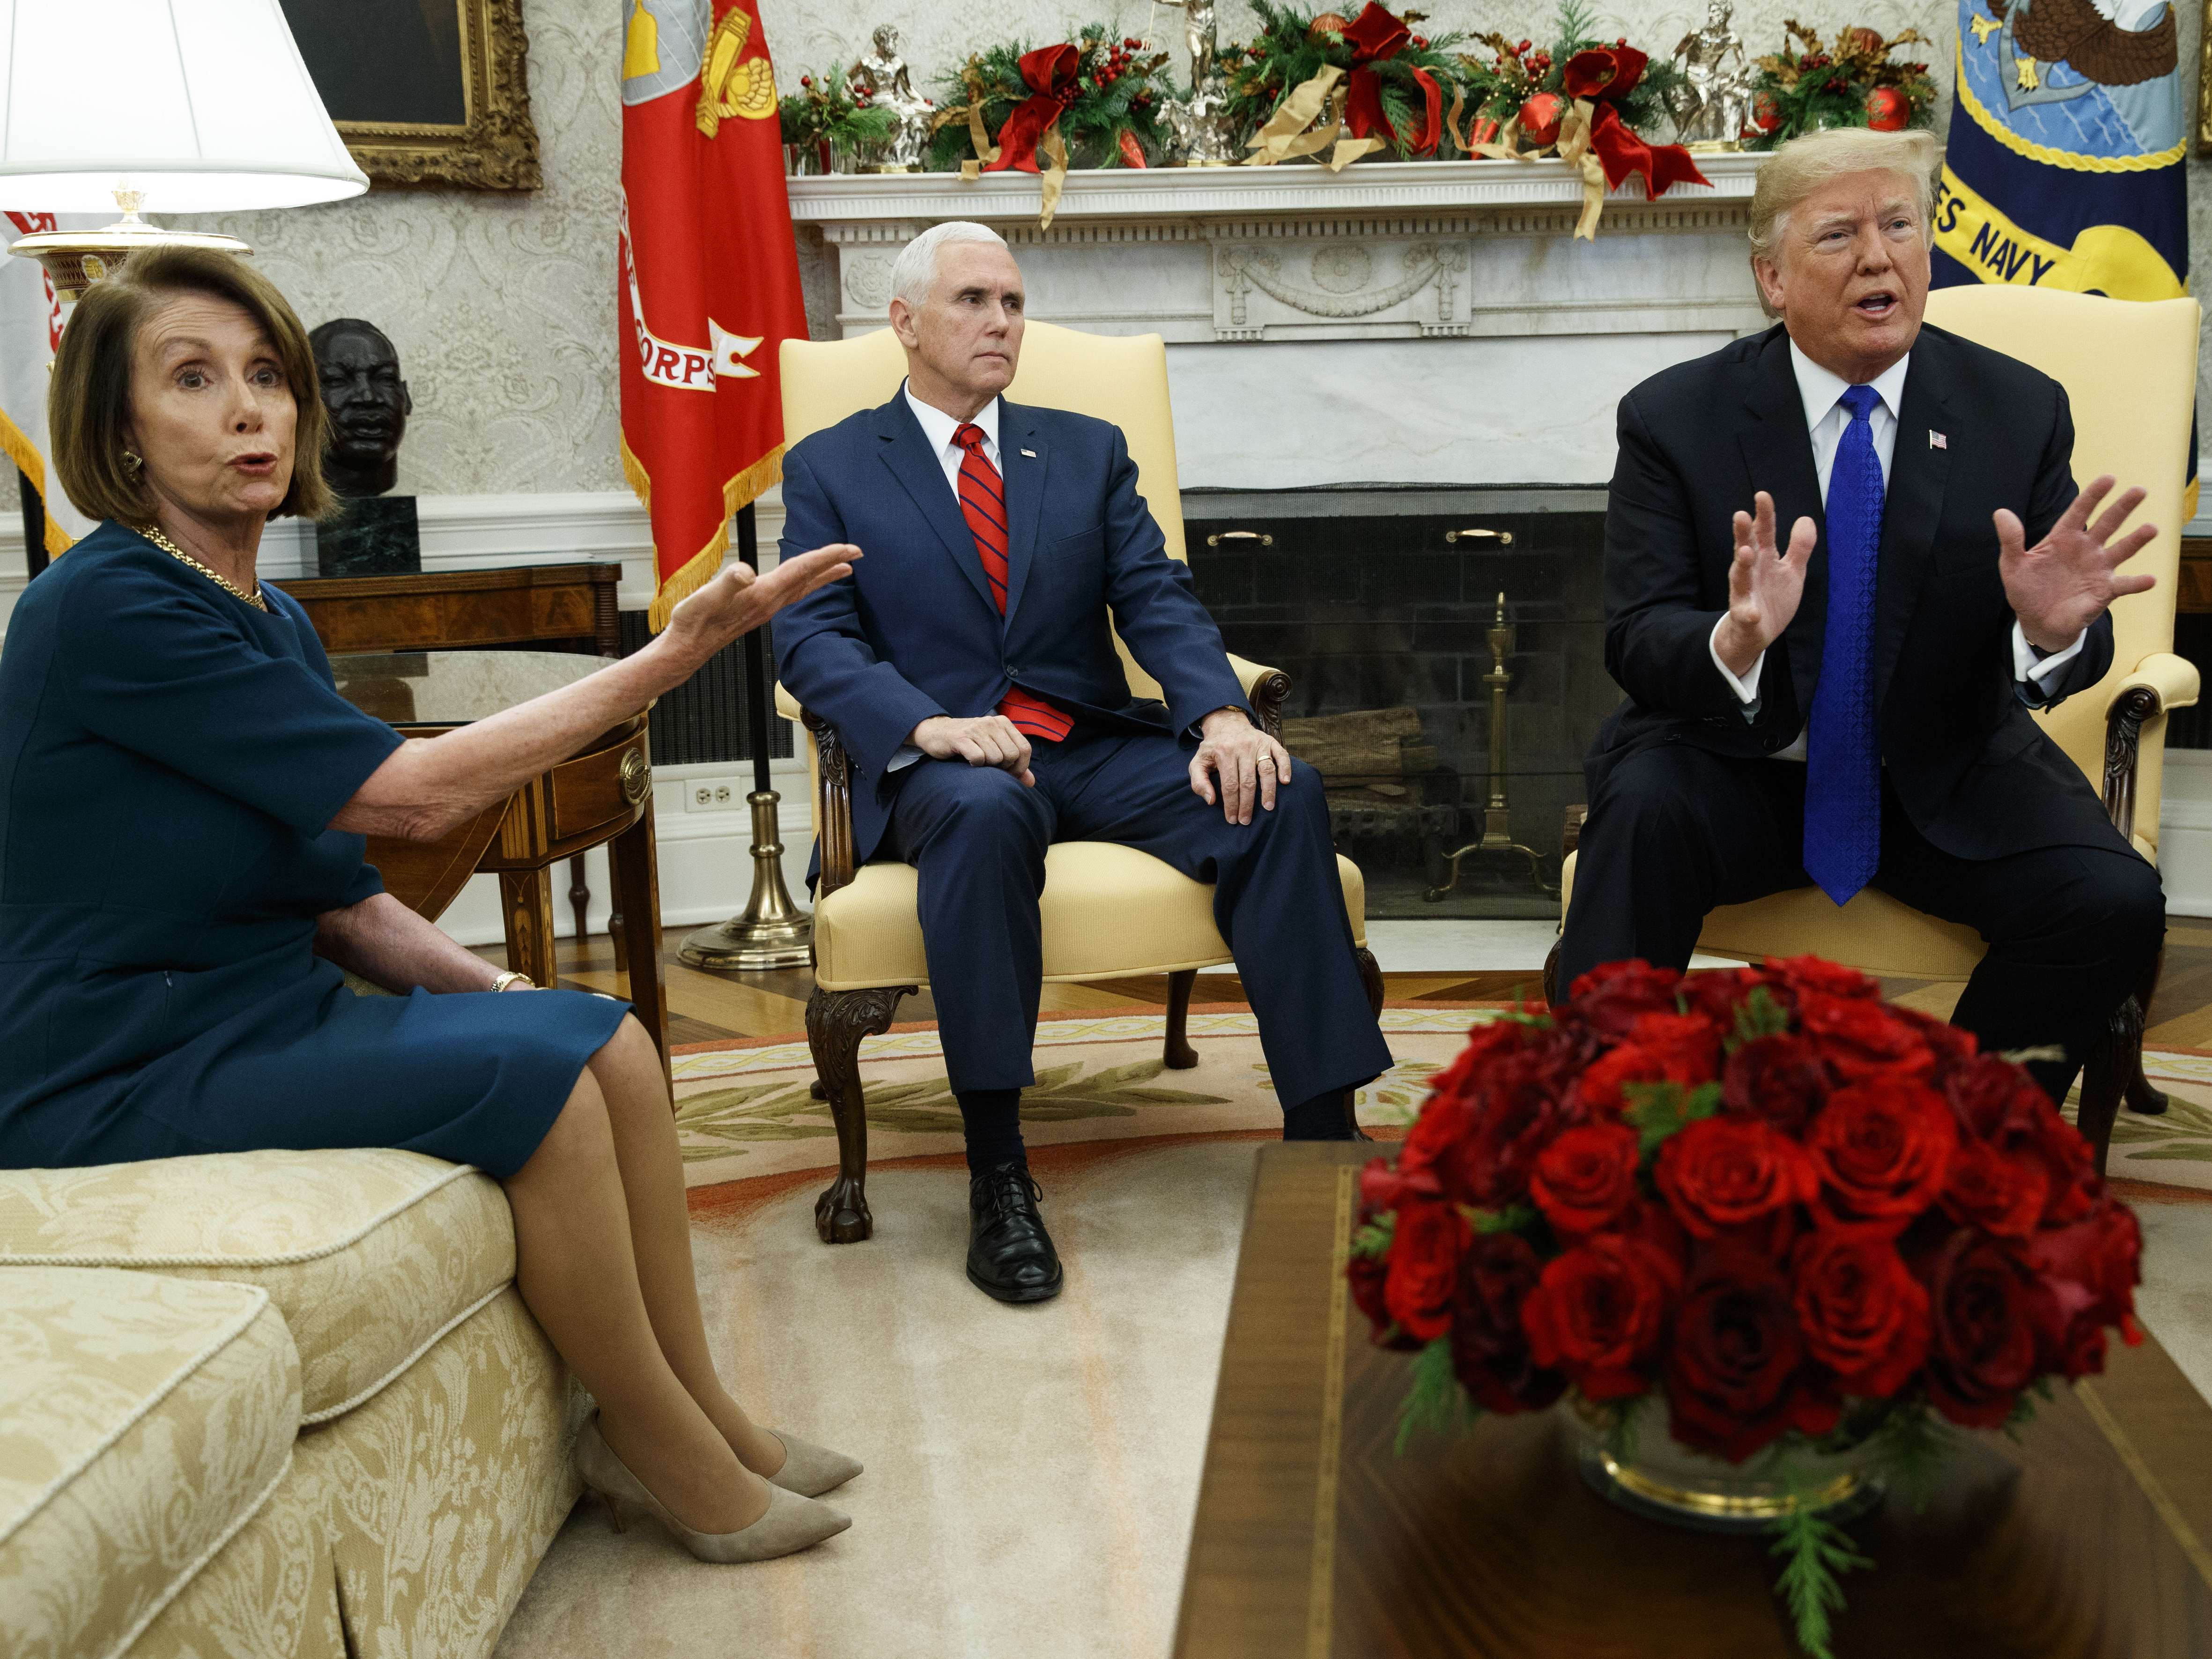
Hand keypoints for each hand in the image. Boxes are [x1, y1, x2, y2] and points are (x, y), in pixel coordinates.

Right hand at [662, 543, 858, 664]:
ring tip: (844, 569)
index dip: (826, 557)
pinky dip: (806, 584)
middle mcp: (770, 601)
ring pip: (803, 587)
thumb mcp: (708, 596)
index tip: (850, 548)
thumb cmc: (695, 621)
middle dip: (834, 564)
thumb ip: (728, 582)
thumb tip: (745, 572)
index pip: (802, 570)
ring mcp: (766, 607)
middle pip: (809, 578)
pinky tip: (805, 583)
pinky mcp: (759, 610)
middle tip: (857, 553)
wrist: (688, 646)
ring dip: (824, 576)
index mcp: (763, 593)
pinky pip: (792, 593)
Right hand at [912, 714, 1034, 786]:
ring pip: (996, 758)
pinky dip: (975, 765)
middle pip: (1011, 755)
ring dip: (988, 767)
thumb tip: (1031, 782)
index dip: (1020, 767)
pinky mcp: (960, 738)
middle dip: (1004, 768)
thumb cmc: (969, 743)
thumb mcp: (993, 749)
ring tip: (978, 762)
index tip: (1009, 773)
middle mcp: (991, 722)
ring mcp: (975, 729)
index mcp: (1003, 723)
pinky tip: (969, 762)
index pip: (1025, 749)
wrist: (936, 732)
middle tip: (991, 768)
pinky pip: (978, 758)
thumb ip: (1014, 765)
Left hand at [1189, 708, 1291, 824]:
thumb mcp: (1198, 762)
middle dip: (1248, 804)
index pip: (1229, 784)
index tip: (1232, 819)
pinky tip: (1285, 782)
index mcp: (1224, 752)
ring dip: (1268, 791)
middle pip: (1248, 781)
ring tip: (1268, 807)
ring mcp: (1258, 743)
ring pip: (1266, 770)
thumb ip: (1198, 782)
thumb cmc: (1213, 748)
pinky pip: (1281, 755)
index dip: (1232, 804)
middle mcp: (1242, 747)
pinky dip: (1285, 768)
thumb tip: (1211, 800)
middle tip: (1247, 820)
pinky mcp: (1270, 741)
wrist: (1226, 723)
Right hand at [1713, 492, 1815, 677]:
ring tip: (1746, 552)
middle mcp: (1750, 571)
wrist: (1757, 632)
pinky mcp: (1744, 616)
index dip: (1763, 514)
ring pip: (1740, 577)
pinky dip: (1747, 613)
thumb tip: (1805, 518)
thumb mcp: (1792, 570)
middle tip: (1740, 515)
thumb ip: (1800, 546)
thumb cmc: (1773, 597)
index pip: (1763, 532)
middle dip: (1743, 533)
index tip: (1762, 495)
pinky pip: (1745, 614)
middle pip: (1745, 548)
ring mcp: (1744, 593)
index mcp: (1763, 558)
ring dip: (1742, 565)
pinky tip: (1752, 612)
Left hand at [1998, 475, 2156, 654]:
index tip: (2109, 478)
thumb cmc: (2026, 590)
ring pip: (2122, 549)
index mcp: (2063, 538)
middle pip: (2107, 523)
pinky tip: (2150, 579)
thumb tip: (2000, 512)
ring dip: (2137, 540)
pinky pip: (2124, 585)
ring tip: (2151, 528)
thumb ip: (2010, 540)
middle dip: (2123, 507)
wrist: (2037, 622)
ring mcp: (2098, 568)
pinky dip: (2137, 583)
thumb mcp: (2013, 565)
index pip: (2079, 511)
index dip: (2093, 495)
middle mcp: (2086, 549)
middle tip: (2139, 490)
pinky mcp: (2105, 590)